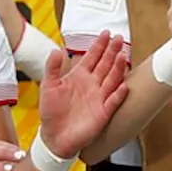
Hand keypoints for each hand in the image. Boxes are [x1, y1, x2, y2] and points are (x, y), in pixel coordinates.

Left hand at [39, 31, 128, 155]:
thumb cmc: (51, 112)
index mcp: (80, 76)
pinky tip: (123, 86)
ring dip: (117, 68)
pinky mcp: (103, 112)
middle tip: (119, 39)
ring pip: (112, 79)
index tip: (106, 33)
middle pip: (105, 64)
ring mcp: (99, 98)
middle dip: (112, 51)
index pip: (92, 56)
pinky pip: (113, 101)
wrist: (55, 136)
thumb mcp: (48, 86)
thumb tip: (55, 50)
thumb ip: (52, 68)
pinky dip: (118, 94)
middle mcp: (92, 84)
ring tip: (121, 56)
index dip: (99, 45)